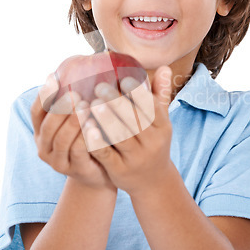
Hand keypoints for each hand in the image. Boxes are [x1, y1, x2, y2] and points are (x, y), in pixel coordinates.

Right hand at [31, 75, 115, 190]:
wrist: (98, 172)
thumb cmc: (89, 137)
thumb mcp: (78, 119)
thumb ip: (76, 99)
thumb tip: (88, 62)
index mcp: (42, 131)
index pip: (37, 111)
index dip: (44, 95)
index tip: (54, 77)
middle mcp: (45, 146)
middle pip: (48, 126)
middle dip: (61, 109)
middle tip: (75, 94)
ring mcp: (58, 161)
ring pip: (62, 140)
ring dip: (73, 123)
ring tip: (87, 107)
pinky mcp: (75, 170)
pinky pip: (79, 154)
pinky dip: (86, 139)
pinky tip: (96, 127)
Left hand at [84, 66, 173, 195]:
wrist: (153, 182)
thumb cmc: (153, 142)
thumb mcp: (161, 122)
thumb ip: (159, 95)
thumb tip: (163, 67)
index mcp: (163, 128)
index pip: (151, 108)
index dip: (138, 94)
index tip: (123, 79)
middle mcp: (152, 143)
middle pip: (135, 122)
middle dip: (117, 103)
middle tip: (99, 87)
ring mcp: (136, 158)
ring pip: (120, 137)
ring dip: (105, 120)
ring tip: (91, 104)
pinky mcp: (120, 170)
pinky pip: (107, 155)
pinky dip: (96, 141)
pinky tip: (85, 128)